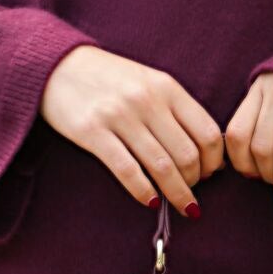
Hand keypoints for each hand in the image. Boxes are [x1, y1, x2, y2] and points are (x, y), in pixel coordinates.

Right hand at [41, 45, 223, 216]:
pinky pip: (128, 171)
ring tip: (182, 207)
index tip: (210, 174)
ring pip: (162, 167)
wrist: (58, 65)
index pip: (207, 132)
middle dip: (195, 182)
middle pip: (188, 155)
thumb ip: (175, 111)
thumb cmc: (110, 80)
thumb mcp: (148, 82)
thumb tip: (205, 153)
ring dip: (177, 194)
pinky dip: (145, 193)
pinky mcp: (93, 133)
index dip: (214, 162)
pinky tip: (152, 203)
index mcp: (166, 87)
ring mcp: (119, 116)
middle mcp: (146, 100)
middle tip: (191, 193)